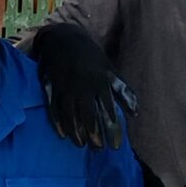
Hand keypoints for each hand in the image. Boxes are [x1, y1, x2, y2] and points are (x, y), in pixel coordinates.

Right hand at [26, 21, 139, 150]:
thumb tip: (135, 113)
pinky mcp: (50, 86)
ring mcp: (65, 87)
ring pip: (70, 115)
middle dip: (94, 136)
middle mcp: (82, 87)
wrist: (62, 37)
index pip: (107, 112)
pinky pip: (53, 108)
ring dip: (76, 132)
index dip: (112, 131)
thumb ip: (122, 91)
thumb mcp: (109, 69)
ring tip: (81, 145)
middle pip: (88, 116)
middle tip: (98, 150)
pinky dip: (57, 123)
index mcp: (99, 82)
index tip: (115, 146)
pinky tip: (62, 135)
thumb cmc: (90, 55)